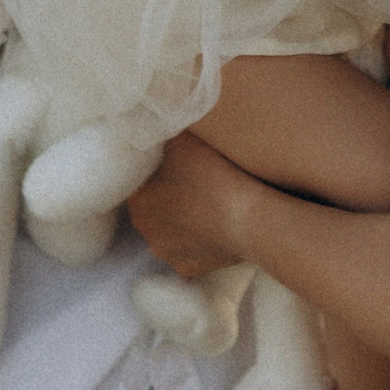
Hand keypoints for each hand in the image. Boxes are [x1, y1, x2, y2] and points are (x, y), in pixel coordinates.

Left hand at [126, 130, 257, 277]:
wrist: (252, 217)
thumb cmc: (215, 173)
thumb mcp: (183, 138)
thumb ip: (162, 130)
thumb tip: (151, 121)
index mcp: (137, 198)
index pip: (137, 180)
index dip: (155, 168)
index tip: (173, 160)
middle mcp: (145, 230)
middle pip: (153, 206)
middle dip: (168, 194)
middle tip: (194, 179)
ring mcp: (168, 252)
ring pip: (170, 230)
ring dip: (184, 218)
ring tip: (209, 201)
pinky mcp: (190, 268)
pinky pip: (190, 249)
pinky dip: (201, 239)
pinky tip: (217, 224)